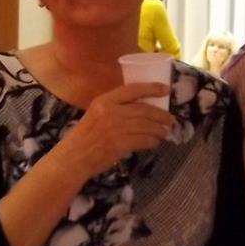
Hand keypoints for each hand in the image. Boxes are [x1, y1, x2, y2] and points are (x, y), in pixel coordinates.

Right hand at [54, 83, 174, 178]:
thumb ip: (113, 108)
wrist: (73, 157)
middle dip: (161, 114)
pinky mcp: (120, 144)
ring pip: (147, 126)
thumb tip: (138, 107)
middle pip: (144, 109)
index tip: (166, 89)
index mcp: (104, 100)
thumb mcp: (95, 114)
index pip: (133, 89)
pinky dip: (152, 142)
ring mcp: (116, 128)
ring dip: (159, 129)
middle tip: (171, 119)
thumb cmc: (83, 136)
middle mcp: (111, 111)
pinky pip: (143, 140)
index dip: (152, 88)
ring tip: (165, 132)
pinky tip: (154, 143)